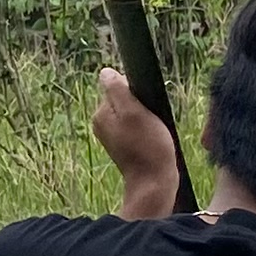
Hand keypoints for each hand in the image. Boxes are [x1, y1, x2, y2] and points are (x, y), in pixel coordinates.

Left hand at [90, 65, 182, 215]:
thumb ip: (118, 90)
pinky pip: (138, 126)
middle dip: (142, 105)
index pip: (119, 86)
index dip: (137, 92)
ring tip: (154, 131)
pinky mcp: (126, 144)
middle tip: (152, 121)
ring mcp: (114, 135)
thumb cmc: (148, 148)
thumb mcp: (134, 113)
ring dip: (147, 117)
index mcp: (101, 114)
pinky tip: (153, 139)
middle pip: (126, 99)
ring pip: (134, 112)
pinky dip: (148, 128)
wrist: (154, 183)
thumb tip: (106, 72)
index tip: (146, 108)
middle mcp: (103, 123)